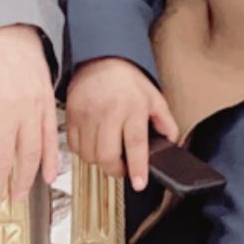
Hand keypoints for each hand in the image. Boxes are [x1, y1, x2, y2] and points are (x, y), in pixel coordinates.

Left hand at [0, 25, 58, 207]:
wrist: (8, 32)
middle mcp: (6, 108)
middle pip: (3, 158)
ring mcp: (30, 106)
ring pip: (29, 152)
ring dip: (24, 179)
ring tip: (16, 197)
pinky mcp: (47, 103)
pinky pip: (50, 137)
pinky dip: (50, 160)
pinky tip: (47, 178)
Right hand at [64, 56, 178, 190]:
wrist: (99, 60)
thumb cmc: (127, 80)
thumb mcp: (153, 97)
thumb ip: (165, 122)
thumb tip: (172, 143)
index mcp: (132, 107)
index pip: (135, 143)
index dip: (137, 167)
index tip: (139, 183)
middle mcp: (108, 112)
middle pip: (107, 155)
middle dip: (115, 170)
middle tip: (122, 169)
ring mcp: (87, 115)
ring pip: (89, 155)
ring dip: (100, 162)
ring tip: (109, 154)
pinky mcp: (72, 116)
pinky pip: (75, 146)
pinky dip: (84, 152)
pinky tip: (94, 144)